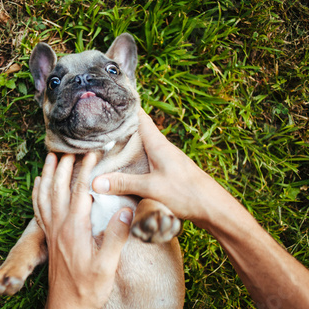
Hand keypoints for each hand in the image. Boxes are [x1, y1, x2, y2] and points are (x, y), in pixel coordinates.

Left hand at [34, 152, 132, 308]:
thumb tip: (125, 210)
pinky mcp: (49, 238)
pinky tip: (37, 184)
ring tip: (50, 156)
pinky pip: (38, 209)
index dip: (85, 170)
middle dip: (64, 165)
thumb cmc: (88, 287)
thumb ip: (115, 236)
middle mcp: (59, 226)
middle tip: (70, 147)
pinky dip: (37, 193)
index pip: (78, 191)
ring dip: (47, 174)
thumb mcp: (107, 265)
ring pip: (45, 195)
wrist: (67, 306)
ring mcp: (51, 231)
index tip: (92, 153)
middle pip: (58, 188)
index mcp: (74, 228)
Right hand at [92, 109, 231, 228]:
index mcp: (158, 144)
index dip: (126, 108)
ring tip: (106, 146)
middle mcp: (162, 147)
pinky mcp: (168, 171)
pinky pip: (147, 159)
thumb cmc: (186, 193)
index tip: (110, 101)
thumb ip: (123, 183)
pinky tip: (125, 168)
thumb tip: (95, 182)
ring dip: (127, 145)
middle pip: (138, 131)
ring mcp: (166, 159)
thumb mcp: (151, 188)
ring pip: (142, 146)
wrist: (213, 207)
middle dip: (120, 128)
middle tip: (99, 126)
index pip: (140, 117)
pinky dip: (134, 159)